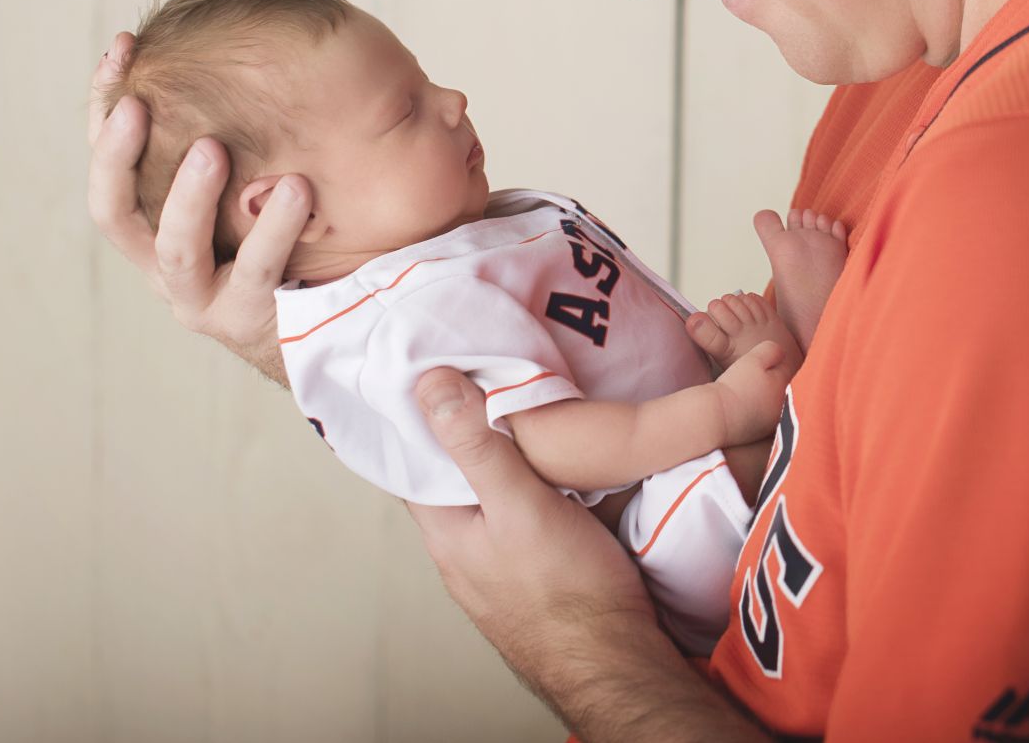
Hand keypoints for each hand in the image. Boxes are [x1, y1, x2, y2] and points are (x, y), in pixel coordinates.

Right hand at [87, 32, 311, 383]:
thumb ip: (253, 123)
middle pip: (114, 211)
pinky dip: (270, 229)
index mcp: (152, 222)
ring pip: (174, 246)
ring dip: (187, 196)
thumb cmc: (293, 231)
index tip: (124, 48)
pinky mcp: (245, 319)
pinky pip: (254, 271)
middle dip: (116, 155)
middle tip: (138, 102)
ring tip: (213, 147)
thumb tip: (274, 27)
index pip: (111, 162)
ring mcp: (198, 295)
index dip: (106, 106)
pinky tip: (296, 188)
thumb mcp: (261, 173)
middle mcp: (161, 262)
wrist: (329, 319)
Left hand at [404, 368, 657, 687]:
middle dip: (462, 428)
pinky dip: (523, 480)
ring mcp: (496, 562)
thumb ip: (477, 446)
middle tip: (482, 374)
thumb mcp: (519, 504)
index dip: (418, 414)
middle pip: (451, 474)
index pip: (412, 460)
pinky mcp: (533, 569)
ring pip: (487, 493)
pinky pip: (517, 511)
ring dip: (497, 455)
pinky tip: (548, 463)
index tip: (431, 367)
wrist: (616, 661)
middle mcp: (462, 549)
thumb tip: (431, 384)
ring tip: (517, 407)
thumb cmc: (568, 593)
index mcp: (445, 532)